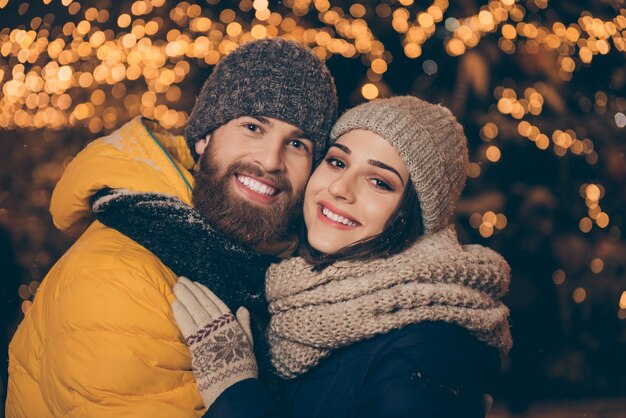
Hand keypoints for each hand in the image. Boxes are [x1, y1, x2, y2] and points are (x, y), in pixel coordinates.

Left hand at [172, 276, 256, 408]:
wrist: (235, 385)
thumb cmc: (242, 365)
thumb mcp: (247, 342)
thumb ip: (244, 324)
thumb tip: (243, 308)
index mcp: (231, 324)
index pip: (216, 303)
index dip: (205, 292)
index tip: (197, 284)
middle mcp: (219, 325)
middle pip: (202, 303)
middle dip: (191, 290)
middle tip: (181, 280)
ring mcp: (208, 333)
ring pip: (194, 310)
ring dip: (184, 297)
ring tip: (176, 286)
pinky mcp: (197, 343)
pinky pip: (187, 324)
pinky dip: (181, 313)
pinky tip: (175, 304)